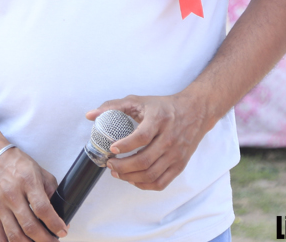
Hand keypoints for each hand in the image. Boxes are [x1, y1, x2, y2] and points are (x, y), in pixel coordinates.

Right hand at [0, 145, 66, 241]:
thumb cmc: (15, 163)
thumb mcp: (38, 170)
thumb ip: (50, 190)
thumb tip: (59, 211)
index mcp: (27, 181)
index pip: (43, 208)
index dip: (55, 223)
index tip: (62, 231)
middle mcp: (12, 195)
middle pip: (30, 226)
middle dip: (45, 239)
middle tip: (54, 241)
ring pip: (15, 235)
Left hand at [87, 93, 211, 191]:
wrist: (195, 112)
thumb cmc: (164, 107)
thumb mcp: (139, 101)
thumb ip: (113, 106)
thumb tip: (90, 115)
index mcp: (159, 119)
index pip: (142, 137)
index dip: (125, 145)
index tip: (112, 149)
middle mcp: (170, 138)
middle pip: (145, 160)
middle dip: (123, 167)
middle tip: (110, 164)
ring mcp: (176, 153)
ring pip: (151, 174)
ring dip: (130, 177)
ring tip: (117, 172)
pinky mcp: (180, 164)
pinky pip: (161, 182)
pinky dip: (144, 185)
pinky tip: (133, 179)